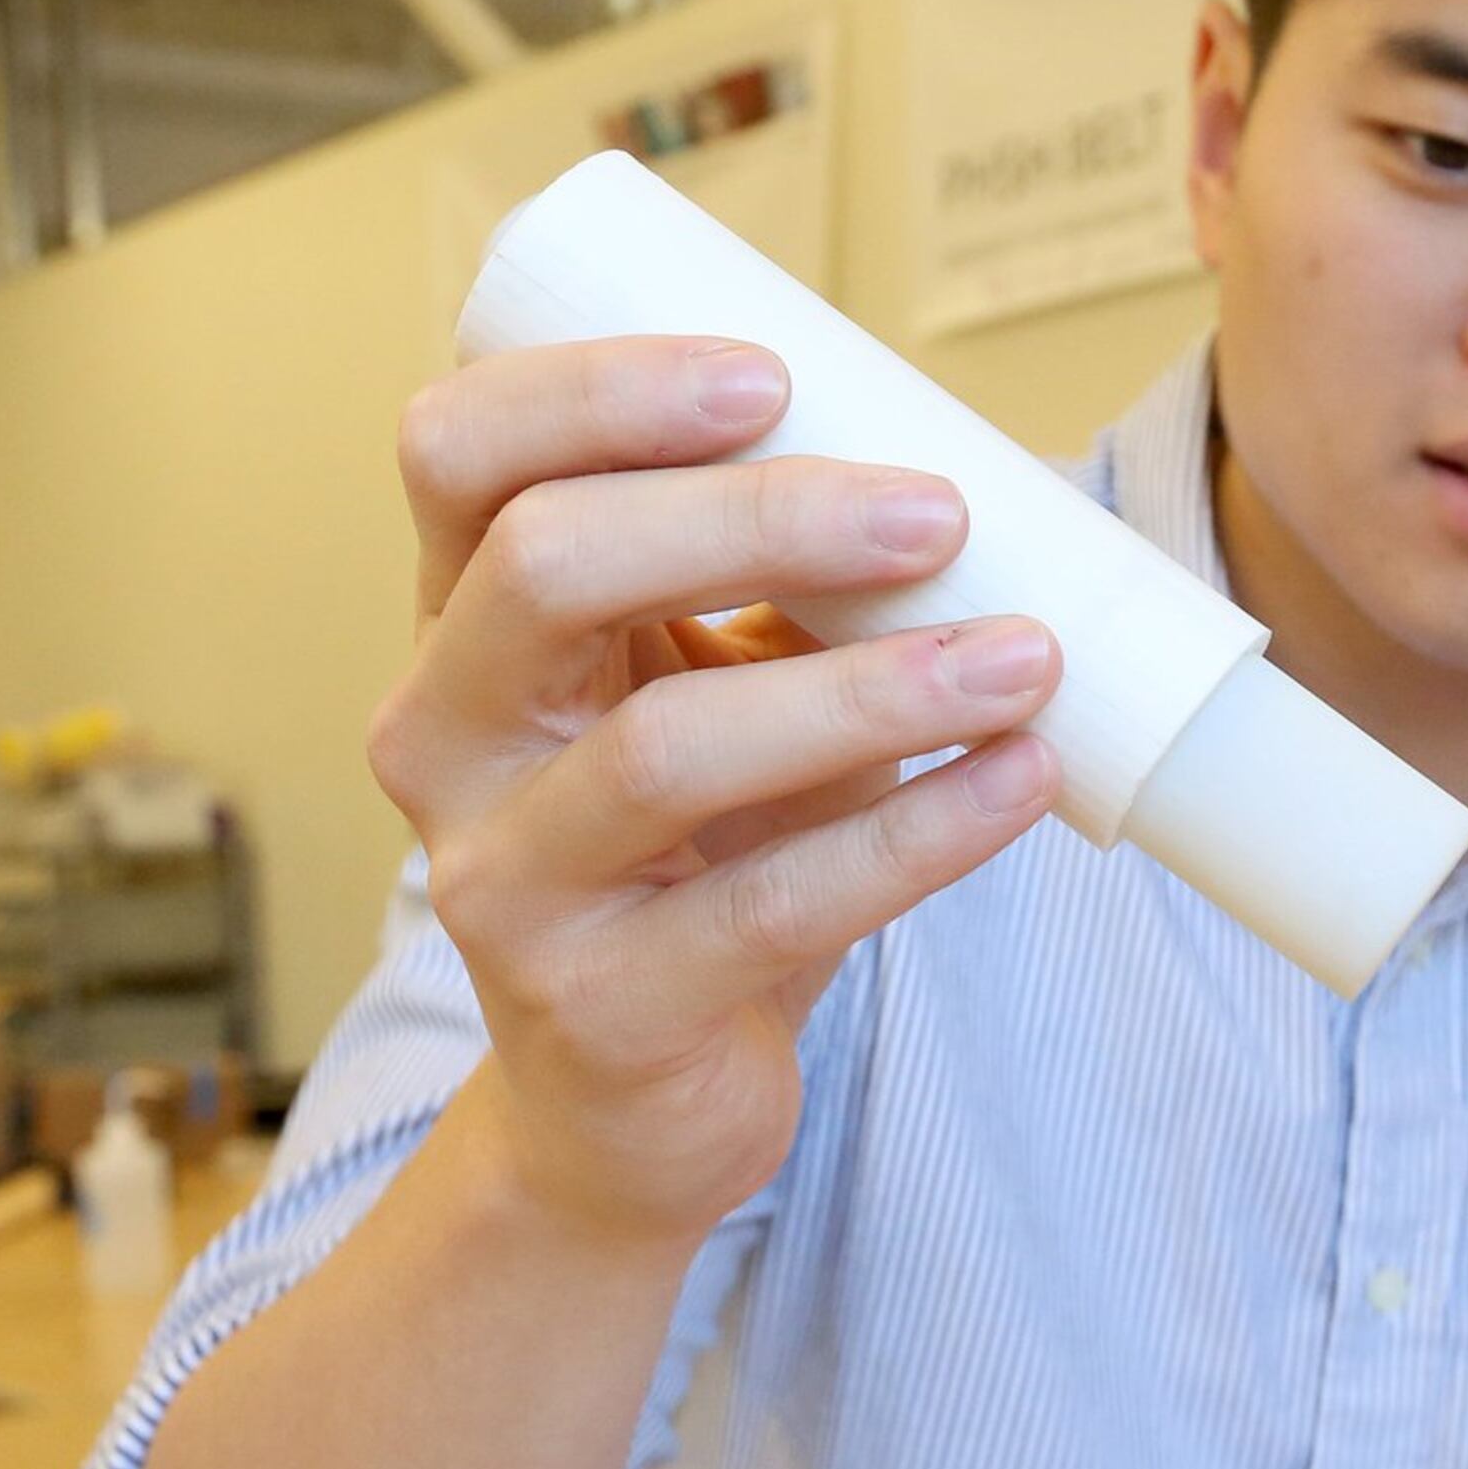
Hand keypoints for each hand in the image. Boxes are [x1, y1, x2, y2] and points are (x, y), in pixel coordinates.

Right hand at [366, 336, 1064, 1247]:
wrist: (638, 1094)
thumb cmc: (701, 846)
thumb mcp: (715, 685)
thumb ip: (790, 579)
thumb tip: (983, 467)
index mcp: (465, 620)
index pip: (461, 454)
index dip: (599, 392)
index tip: (776, 374)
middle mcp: (444, 737)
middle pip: (552, 566)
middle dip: (762, 517)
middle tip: (938, 512)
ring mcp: (506, 881)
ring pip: (668, 751)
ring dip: (869, 692)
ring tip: (1022, 656)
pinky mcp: (600, 1009)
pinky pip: (771, 906)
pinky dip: (917, 835)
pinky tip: (1023, 778)